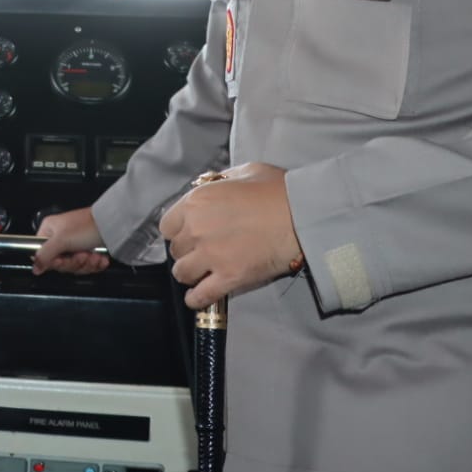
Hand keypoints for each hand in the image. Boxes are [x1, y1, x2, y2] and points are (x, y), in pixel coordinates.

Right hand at [32, 207, 110, 276]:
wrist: (113, 224)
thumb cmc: (88, 225)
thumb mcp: (61, 241)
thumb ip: (44, 255)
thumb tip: (35, 267)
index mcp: (50, 231)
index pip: (43, 254)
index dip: (54, 262)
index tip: (62, 260)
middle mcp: (60, 237)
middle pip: (60, 262)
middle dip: (74, 262)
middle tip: (82, 255)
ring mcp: (74, 244)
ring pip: (74, 266)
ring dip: (87, 264)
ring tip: (94, 256)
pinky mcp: (87, 250)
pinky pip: (86, 265)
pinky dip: (94, 264)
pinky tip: (100, 258)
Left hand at [159, 162, 300, 309]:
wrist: (304, 216)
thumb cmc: (277, 191)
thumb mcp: (244, 172)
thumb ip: (221, 180)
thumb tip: (212, 185)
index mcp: (196, 201)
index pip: (167, 225)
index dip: (178, 231)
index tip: (188, 235)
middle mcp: (197, 229)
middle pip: (175, 250)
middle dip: (186, 252)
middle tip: (200, 253)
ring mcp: (211, 255)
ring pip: (182, 273)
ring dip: (190, 275)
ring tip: (200, 274)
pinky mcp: (228, 277)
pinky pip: (200, 296)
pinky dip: (196, 299)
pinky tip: (198, 298)